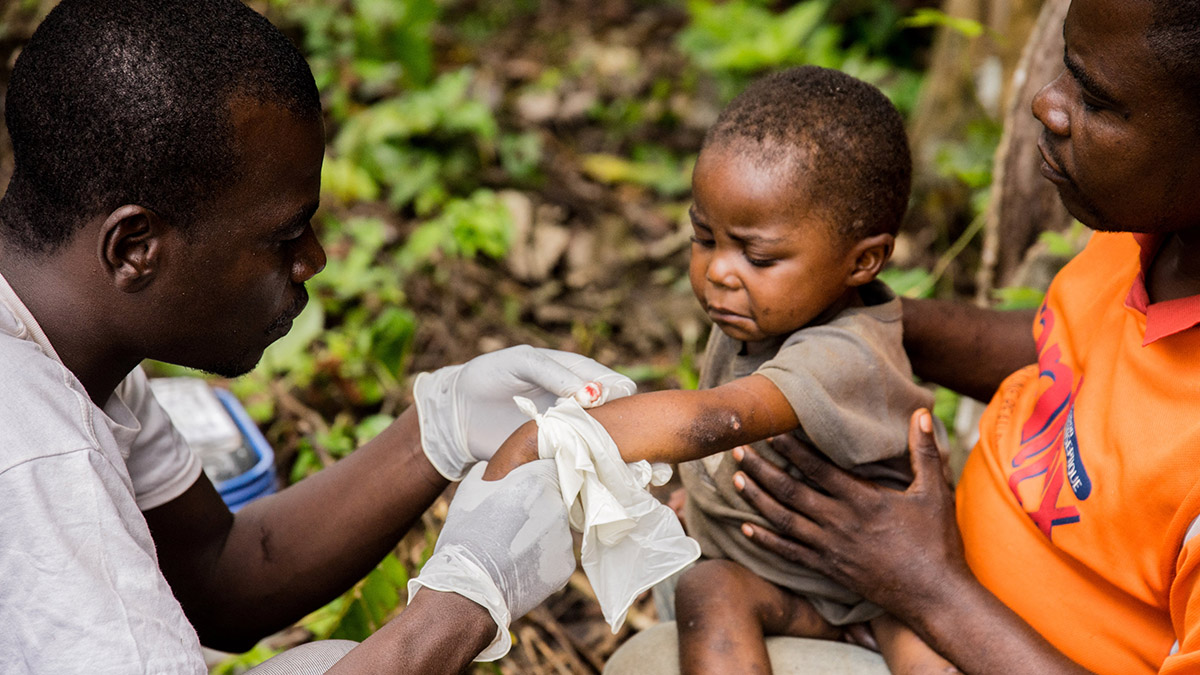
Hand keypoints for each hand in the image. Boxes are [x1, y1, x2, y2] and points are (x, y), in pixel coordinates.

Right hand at [407, 461, 574, 660]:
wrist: (469, 589)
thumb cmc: (465, 536)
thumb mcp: (467, 493)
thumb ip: (485, 473)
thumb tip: (488, 468)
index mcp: (537, 481)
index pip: (548, 470)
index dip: (534, 480)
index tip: (521, 492)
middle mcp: (558, 507)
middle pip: (555, 501)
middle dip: (538, 509)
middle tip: (511, 525)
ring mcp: (565, 539)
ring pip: (556, 530)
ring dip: (541, 535)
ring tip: (512, 550)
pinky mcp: (565, 567)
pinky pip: (557, 557)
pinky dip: (542, 561)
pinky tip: (520, 567)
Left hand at [413, 346, 635, 479]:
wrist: (458, 414)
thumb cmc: (490, 377)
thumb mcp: (522, 364)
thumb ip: (555, 374)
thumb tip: (593, 395)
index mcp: (576, 375)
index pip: (612, 383)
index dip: (617, 392)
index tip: (608, 403)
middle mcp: (579, 406)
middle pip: (616, 415)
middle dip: (623, 424)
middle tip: (617, 434)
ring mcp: (570, 434)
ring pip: (604, 441)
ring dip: (614, 449)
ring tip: (619, 458)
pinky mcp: (556, 458)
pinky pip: (581, 463)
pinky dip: (592, 466)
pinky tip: (598, 471)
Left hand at [733, 410, 970, 621]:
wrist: (936, 596)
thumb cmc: (937, 542)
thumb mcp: (935, 492)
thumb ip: (924, 451)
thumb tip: (921, 413)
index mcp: (863, 500)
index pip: (817, 469)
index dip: (791, 449)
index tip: (769, 432)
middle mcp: (840, 523)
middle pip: (790, 492)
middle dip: (761, 469)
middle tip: (737, 449)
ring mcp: (831, 548)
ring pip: (784, 520)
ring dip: (757, 499)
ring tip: (735, 479)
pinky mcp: (828, 570)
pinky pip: (789, 554)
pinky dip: (766, 540)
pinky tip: (745, 528)